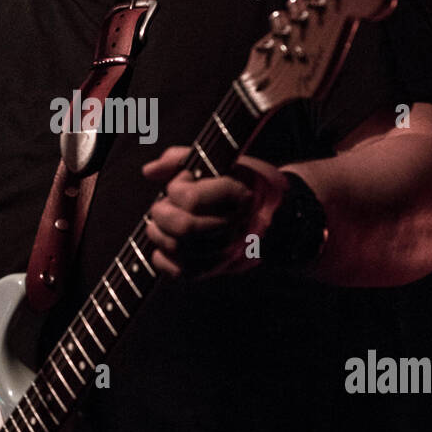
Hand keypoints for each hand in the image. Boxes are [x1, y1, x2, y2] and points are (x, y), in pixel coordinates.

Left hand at [141, 146, 289, 278]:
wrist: (282, 218)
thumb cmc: (248, 184)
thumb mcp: (223, 160)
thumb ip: (182, 158)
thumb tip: (149, 171)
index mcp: (241, 196)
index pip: (191, 199)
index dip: (176, 187)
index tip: (183, 181)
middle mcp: (237, 229)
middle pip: (183, 228)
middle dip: (162, 213)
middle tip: (162, 205)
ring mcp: (228, 253)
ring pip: (178, 250)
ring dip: (158, 233)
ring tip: (162, 221)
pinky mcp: (217, 270)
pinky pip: (179, 272)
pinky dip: (163, 257)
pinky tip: (167, 242)